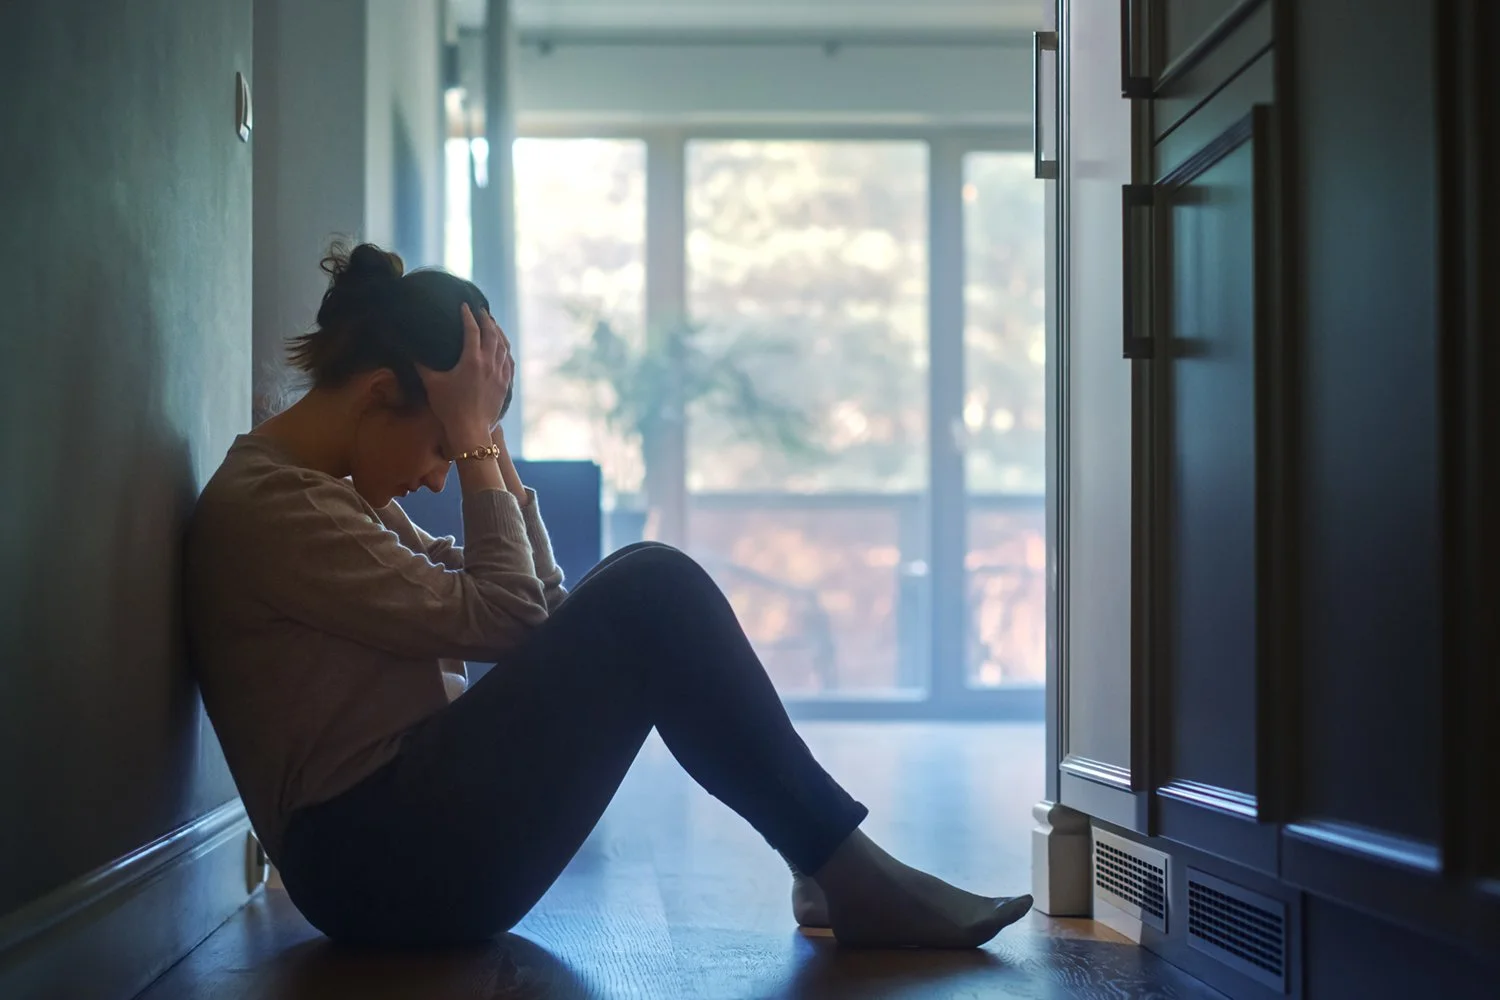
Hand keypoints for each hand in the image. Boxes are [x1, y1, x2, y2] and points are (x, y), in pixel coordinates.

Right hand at [420, 304, 513, 445]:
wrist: (470, 430)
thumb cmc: (449, 407)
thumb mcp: (432, 384)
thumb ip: (422, 366)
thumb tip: (410, 352)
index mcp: (472, 359)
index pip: (472, 330)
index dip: (468, 316)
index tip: (465, 306)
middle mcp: (489, 363)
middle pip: (492, 334)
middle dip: (486, 320)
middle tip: (482, 311)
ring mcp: (500, 374)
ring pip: (504, 347)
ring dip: (499, 333)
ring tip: (494, 325)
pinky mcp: (505, 384)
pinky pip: (509, 362)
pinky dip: (506, 351)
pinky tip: (504, 348)